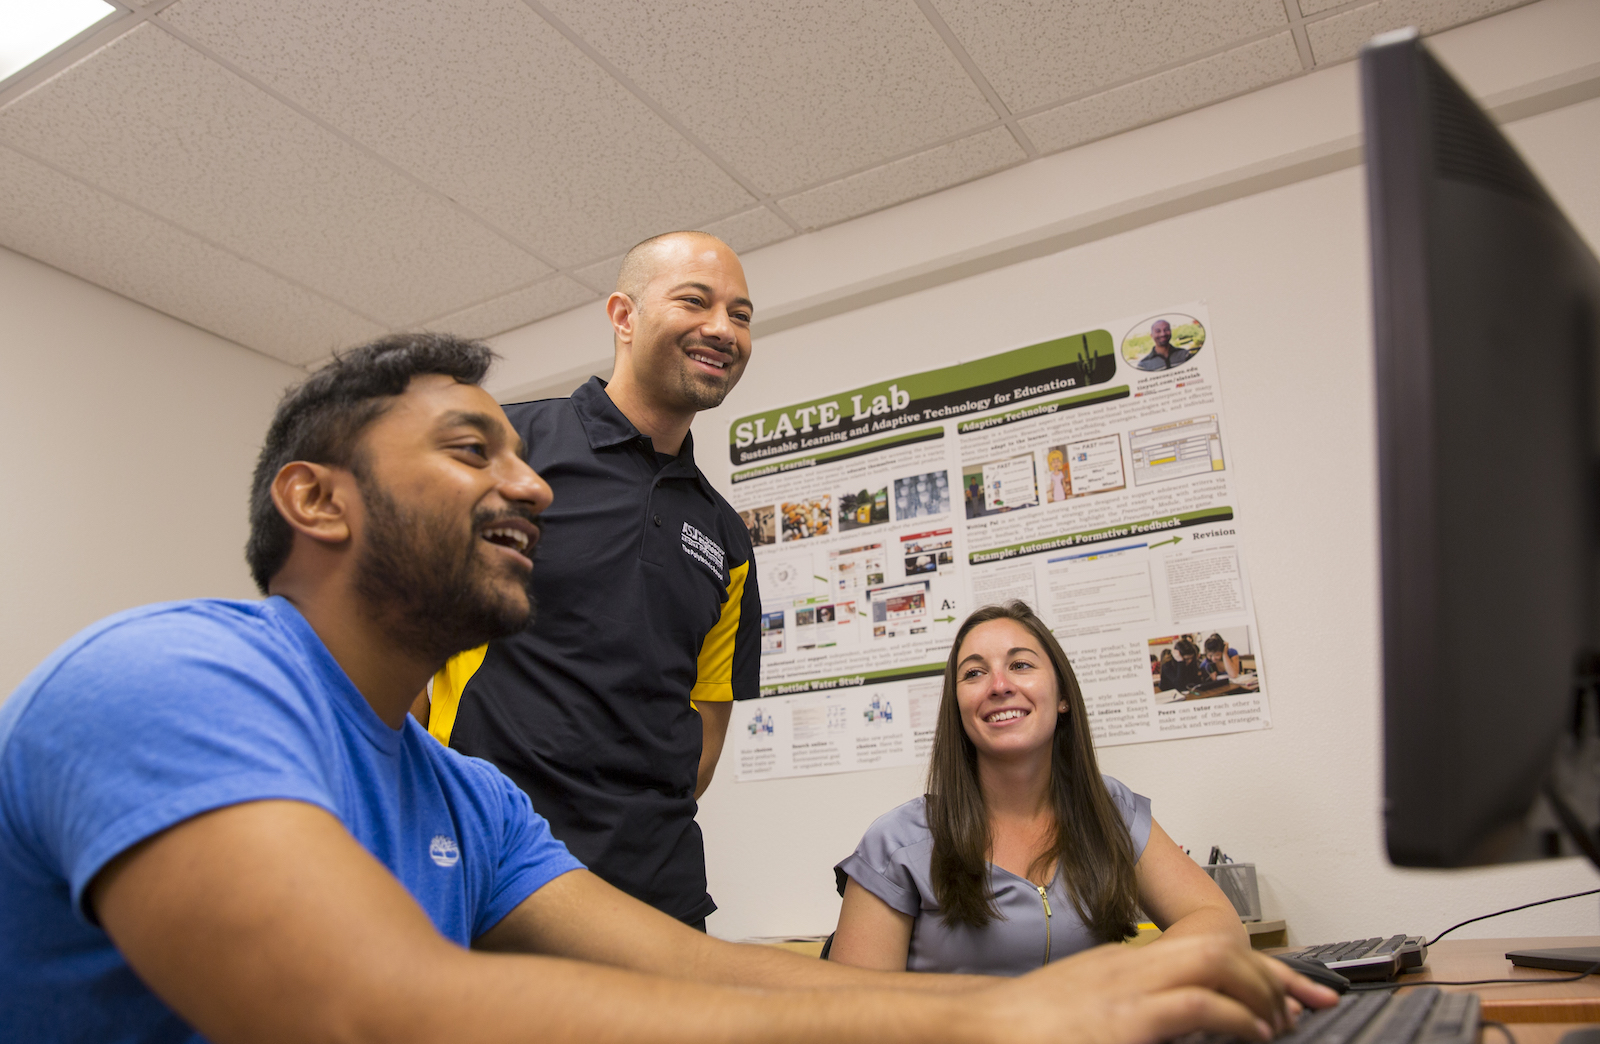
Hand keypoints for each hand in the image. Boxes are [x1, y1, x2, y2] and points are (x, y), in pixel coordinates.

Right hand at [968, 936, 1339, 1043]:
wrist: (983, 1026)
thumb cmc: (1030, 1024)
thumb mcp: (1092, 1005)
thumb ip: (1135, 1002)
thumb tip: (1176, 1021)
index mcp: (1127, 961)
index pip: (1204, 944)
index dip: (1255, 964)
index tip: (1289, 988)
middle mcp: (1133, 964)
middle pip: (1220, 944)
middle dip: (1272, 974)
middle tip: (1303, 1005)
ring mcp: (1129, 987)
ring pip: (1218, 961)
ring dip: (1259, 991)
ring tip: (1277, 1021)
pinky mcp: (1125, 1020)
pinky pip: (1197, 1005)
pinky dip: (1235, 1018)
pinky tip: (1249, 1034)